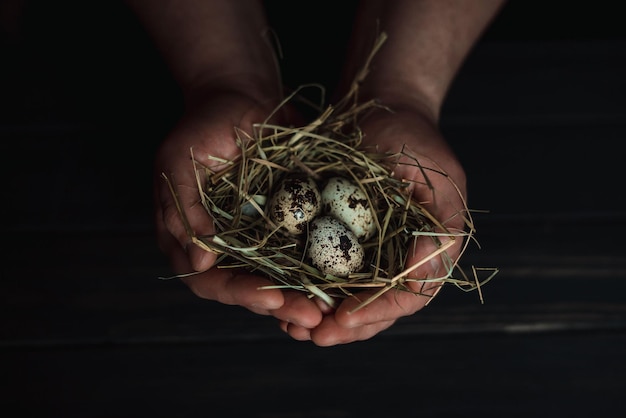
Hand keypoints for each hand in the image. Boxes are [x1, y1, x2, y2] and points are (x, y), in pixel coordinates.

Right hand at [154, 90, 323, 328]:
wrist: (239, 95)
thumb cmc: (202, 125)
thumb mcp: (180, 161)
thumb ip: (183, 210)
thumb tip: (199, 264)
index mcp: (190, 237)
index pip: (210, 280)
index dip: (240, 293)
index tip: (273, 299)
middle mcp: (223, 245)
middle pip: (247, 288)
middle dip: (279, 304)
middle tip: (312, 317)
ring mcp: (253, 235)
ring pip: (276, 277)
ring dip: (302, 295)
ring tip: (331, 309)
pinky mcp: (283, 221)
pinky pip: (299, 249)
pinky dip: (317, 267)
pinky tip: (341, 280)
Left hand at [280, 103, 467, 345]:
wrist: (382, 109)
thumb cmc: (411, 135)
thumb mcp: (434, 173)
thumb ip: (439, 226)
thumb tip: (421, 276)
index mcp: (434, 247)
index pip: (411, 295)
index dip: (377, 310)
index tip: (342, 319)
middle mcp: (405, 256)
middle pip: (380, 307)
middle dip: (347, 327)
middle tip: (313, 336)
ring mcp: (376, 250)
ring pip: (353, 298)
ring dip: (325, 318)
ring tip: (293, 328)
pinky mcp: (347, 239)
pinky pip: (330, 273)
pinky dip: (311, 290)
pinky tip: (286, 299)